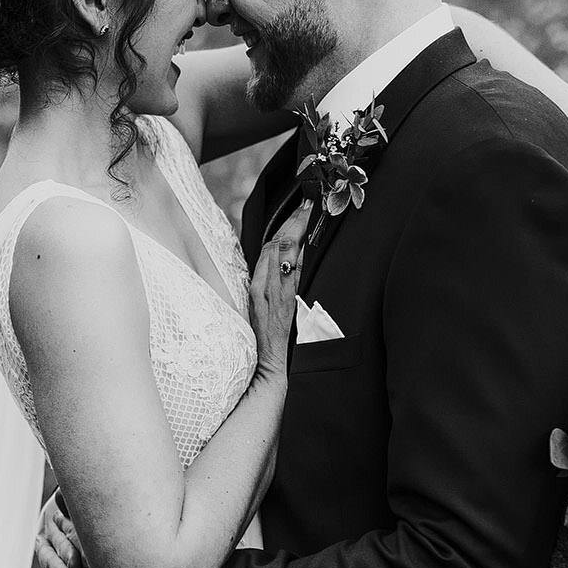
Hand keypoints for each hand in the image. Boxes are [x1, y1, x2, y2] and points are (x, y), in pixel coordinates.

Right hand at [249, 202, 308, 379]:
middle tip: (306, 201)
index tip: (299, 208)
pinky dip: (292, 259)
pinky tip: (301, 244)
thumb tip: (283, 262)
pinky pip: (286, 278)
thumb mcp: (263, 309)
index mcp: (261, 286)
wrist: (268, 366)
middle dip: (292, 222)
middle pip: (277, 247)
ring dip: (294, 232)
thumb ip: (271, 285)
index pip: (271, 248)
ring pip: (281, 257)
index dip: (285, 226)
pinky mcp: (281, 308)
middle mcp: (266, 288)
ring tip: (306, 212)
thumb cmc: (265, 340)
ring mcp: (274, 297)